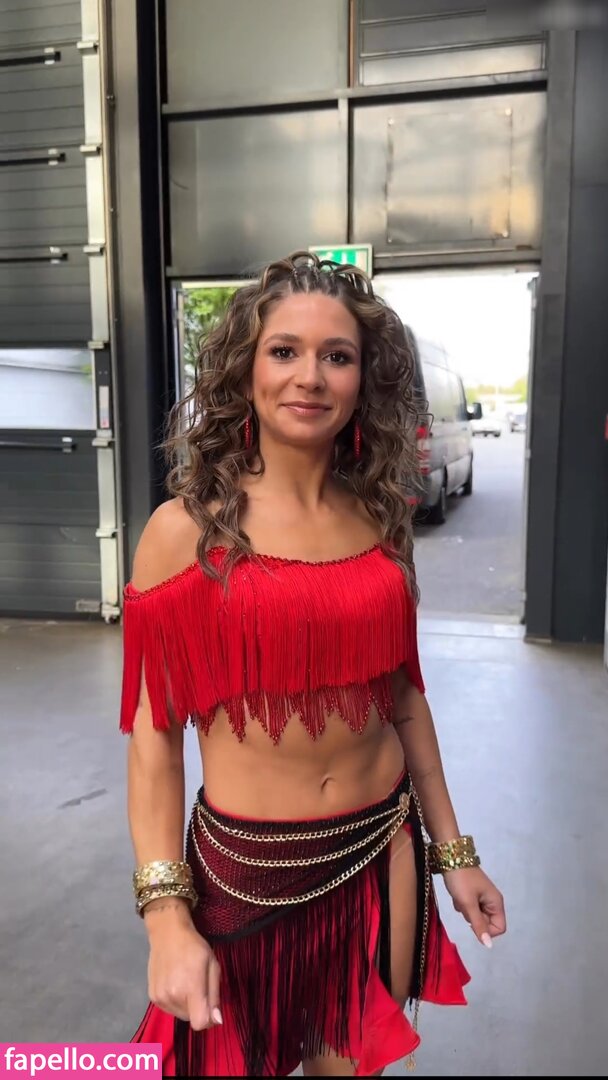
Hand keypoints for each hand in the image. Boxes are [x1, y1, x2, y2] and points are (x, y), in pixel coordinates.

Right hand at [146, 903, 221, 1030]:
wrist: (168, 934)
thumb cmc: (194, 947)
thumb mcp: (213, 965)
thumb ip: (214, 995)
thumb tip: (216, 1021)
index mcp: (190, 989)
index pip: (199, 1023)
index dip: (209, 1019)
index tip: (211, 1006)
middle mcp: (172, 997)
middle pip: (191, 1019)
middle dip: (198, 1008)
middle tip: (198, 986)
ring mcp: (160, 998)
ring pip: (180, 1015)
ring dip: (186, 1006)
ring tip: (186, 983)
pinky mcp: (152, 997)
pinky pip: (169, 1009)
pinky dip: (175, 1002)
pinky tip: (176, 984)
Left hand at [442, 866, 505, 947]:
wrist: (450, 858)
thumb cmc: (462, 881)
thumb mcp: (469, 904)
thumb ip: (479, 925)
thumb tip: (489, 946)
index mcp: (496, 903)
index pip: (499, 928)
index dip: (487, 930)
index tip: (473, 920)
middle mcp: (492, 901)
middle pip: (487, 922)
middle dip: (473, 918)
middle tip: (465, 904)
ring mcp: (482, 897)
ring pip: (475, 916)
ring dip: (466, 910)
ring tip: (460, 897)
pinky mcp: (472, 894)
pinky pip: (468, 907)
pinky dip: (462, 904)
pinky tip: (457, 894)